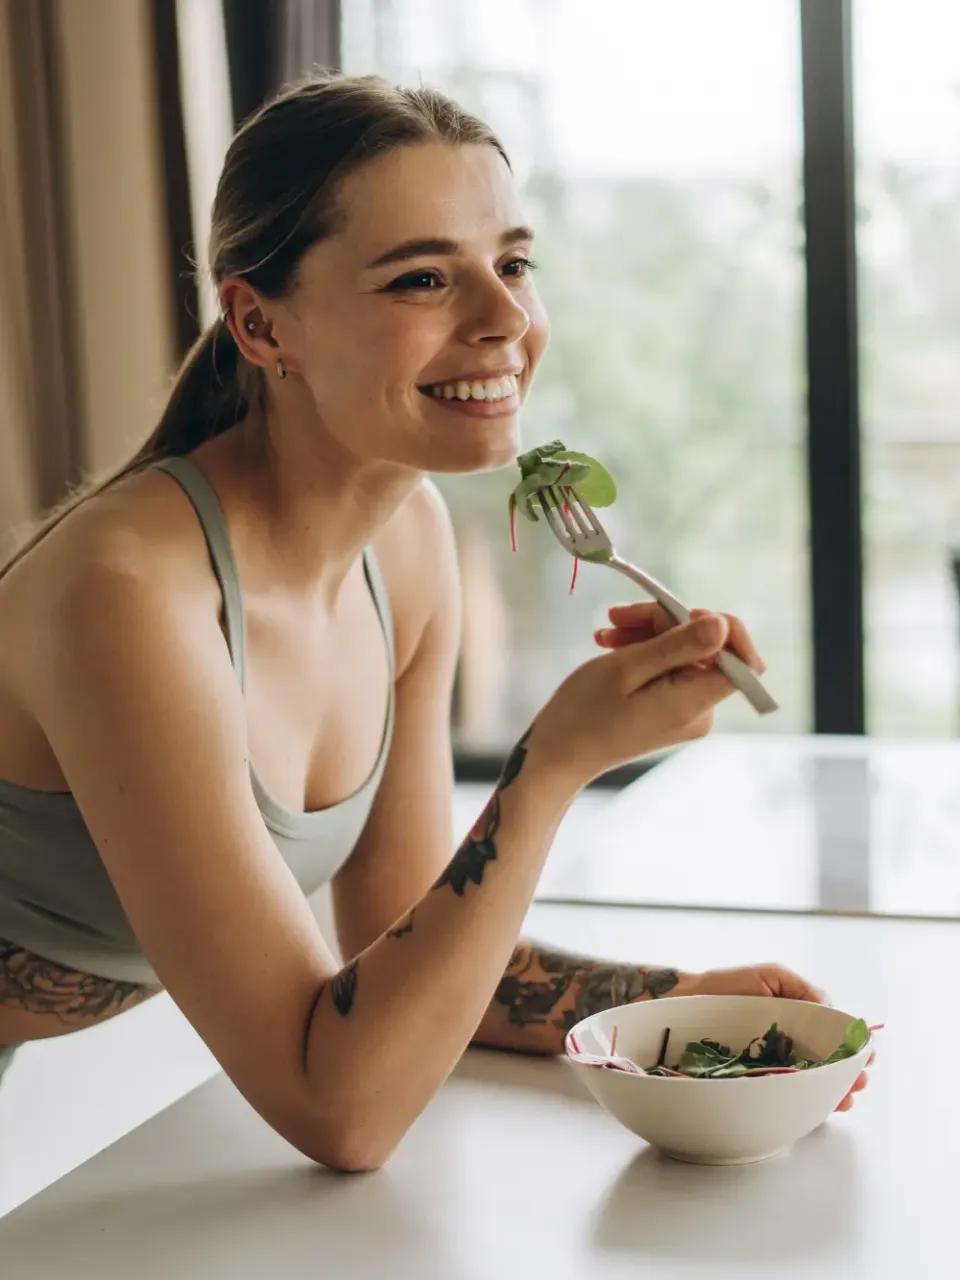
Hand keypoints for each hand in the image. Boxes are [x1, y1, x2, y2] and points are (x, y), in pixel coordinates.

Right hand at [531, 603, 754, 788]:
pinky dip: (642, 650)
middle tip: (618, 616)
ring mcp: (683, 710)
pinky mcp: (667, 708)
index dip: (723, 628)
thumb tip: (723, 624)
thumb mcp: (627, 668)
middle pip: (706, 649)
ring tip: (607, 630)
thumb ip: (678, 645)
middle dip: (666, 623)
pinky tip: (610, 643)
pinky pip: (667, 667)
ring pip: (682, 653)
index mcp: (694, 703)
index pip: (744, 662)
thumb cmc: (584, 713)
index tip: (681, 612)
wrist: (557, 754)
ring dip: (648, 633)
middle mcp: (698, 710)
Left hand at [691, 964, 873, 1111]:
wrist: (689, 1000)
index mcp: (798, 1021)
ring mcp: (773, 1064)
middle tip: (860, 1082)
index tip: (867, 1058)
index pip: (833, 1039)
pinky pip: (785, 1091)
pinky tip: (820, 1105)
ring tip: (847, 1098)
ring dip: (834, 1091)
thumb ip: (804, 990)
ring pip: (811, 1081)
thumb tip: (832, 1008)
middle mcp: (789, 1045)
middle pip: (827, 1064)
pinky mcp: (755, 1078)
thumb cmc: (729, 985)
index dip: (852, 1049)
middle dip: (849, 1074)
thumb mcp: (773, 976)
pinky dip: (805, 1099)